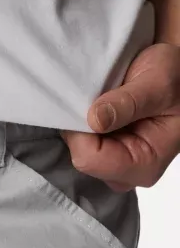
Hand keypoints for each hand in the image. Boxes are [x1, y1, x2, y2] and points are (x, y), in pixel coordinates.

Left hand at [62, 43, 179, 190]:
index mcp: (144, 165)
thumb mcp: (159, 82)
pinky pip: (79, 144)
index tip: (88, 102)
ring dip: (81, 124)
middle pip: (82, 158)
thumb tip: (96, 119)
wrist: (177, 75)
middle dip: (81, 128)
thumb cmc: (177, 78)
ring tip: (101, 101)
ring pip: (77, 151)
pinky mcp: (105, 155)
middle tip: (97, 98)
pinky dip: (81, 124)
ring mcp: (113, 166)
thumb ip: (129, 102)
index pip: (90, 159)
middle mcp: (126, 173)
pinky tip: (96, 109)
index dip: (81, 131)